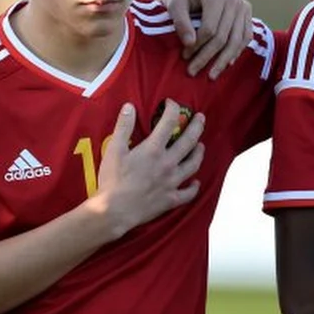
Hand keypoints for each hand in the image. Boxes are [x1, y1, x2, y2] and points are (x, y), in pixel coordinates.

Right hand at [86, 101, 204, 238]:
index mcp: (154, 150)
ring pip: (193, 165)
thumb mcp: (114, 149)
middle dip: (196, 127)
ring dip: (198, 153)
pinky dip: (194, 187)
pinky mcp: (170, 199)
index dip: (172, 109)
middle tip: (201, 118)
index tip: (171, 103)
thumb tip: (130, 106)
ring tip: (201, 146)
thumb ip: (123, 126)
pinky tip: (196, 183)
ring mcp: (172, 182)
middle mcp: (168, 164)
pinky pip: (188, 193)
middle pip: (188, 142)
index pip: (168, 123)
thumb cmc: (113, 180)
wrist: (115, 210)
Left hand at [157, 0, 252, 78]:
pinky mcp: (246, 12)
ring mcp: (242, 6)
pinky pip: (245, 36)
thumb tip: (189, 44)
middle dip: (207, 57)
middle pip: (223, 37)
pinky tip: (226, 64)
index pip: (210, 29)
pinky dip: (236, 51)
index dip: (197, 46)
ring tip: (211, 76)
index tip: (183, 56)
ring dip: (224, 60)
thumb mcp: (174, 3)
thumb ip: (180, 22)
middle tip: (192, 72)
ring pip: (237, 40)